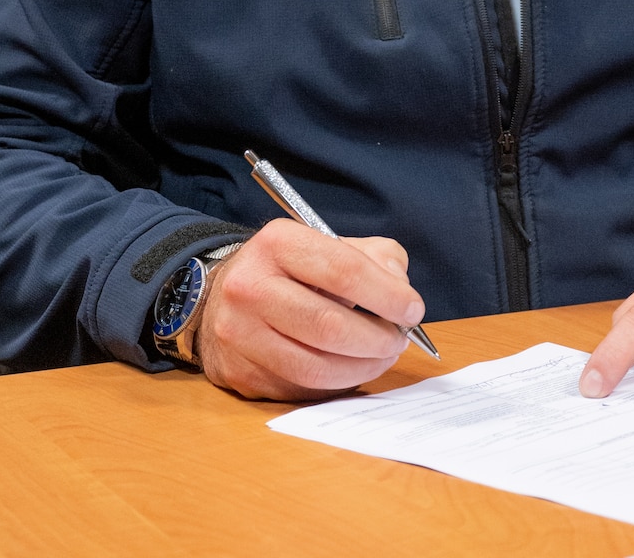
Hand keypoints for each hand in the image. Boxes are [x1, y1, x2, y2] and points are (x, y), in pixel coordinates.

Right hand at [197, 218, 422, 400]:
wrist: (219, 297)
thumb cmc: (289, 269)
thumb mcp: (328, 243)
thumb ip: (376, 258)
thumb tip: (401, 290)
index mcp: (277, 244)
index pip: (343, 271)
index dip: (387, 295)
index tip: (413, 310)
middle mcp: (250, 288)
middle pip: (329, 326)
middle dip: (377, 339)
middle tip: (398, 340)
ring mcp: (240, 335)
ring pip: (315, 368)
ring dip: (362, 369)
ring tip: (381, 357)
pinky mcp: (240, 374)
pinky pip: (300, 390)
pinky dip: (336, 385)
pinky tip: (351, 371)